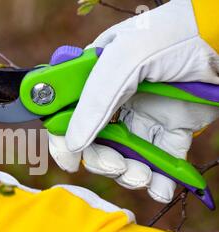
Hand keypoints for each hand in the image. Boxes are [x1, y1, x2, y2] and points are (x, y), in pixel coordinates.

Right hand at [50, 0, 218, 202]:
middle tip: (118, 166)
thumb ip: (95, 102)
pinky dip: (159, 180)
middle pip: (94, 141)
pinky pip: (159, 160)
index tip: (70, 163)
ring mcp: (143, 114)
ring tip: (144, 177)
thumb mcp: (126, 60)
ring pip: (124, 156)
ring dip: (129, 174)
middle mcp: (115, 99)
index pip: (68, 114)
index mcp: (94, 78)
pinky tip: (161, 188)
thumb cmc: (175, 36)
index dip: (64, 139)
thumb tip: (73, 145)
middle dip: (102, 161)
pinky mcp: (171, 128)